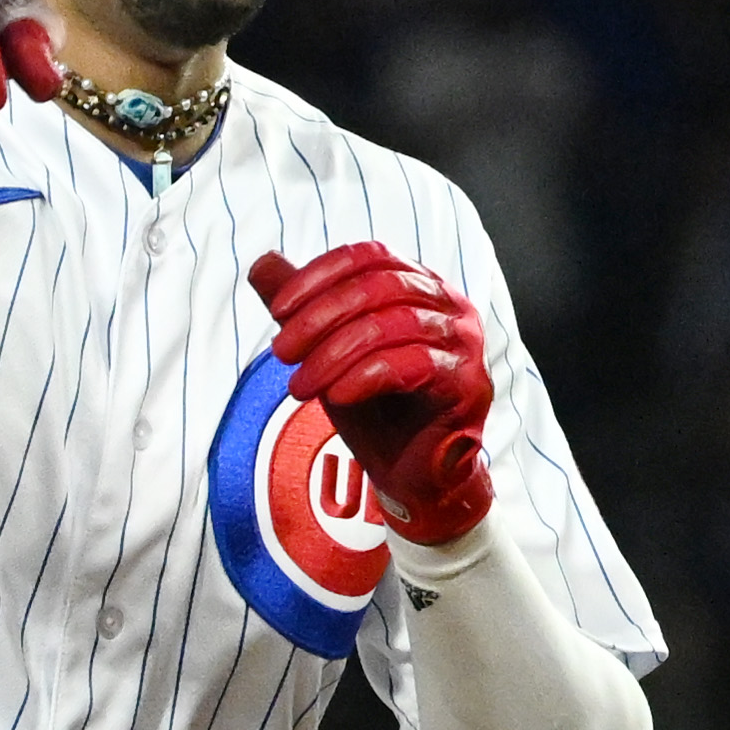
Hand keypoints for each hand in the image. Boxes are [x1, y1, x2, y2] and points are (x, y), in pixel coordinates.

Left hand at [247, 243, 493, 545]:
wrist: (411, 472)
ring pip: (392, 324)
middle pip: (378, 286)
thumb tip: (261, 263)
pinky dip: (366, 375)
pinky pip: (413, 364)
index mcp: (420, 284)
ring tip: (301, 384)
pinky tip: (337, 395)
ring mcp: (463, 342)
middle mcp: (449, 304)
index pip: (368, 256)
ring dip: (335, 353)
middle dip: (320, 317)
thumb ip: (303, 308)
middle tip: (282, 352)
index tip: (278, 310)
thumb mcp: (330, 350)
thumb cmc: (376, 407)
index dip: (319, 276)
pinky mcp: (467, 383)